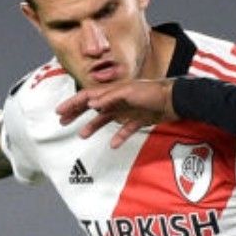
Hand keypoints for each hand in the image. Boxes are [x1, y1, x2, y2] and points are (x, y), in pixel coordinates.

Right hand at [56, 79, 177, 146]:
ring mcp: (127, 110)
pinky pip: (125, 130)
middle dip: (76, 113)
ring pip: (105, 119)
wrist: (175, 100)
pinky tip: (113, 145)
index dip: (72, 103)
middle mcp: (117, 99)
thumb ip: (109, 98)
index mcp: (113, 91)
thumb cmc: (153, 92)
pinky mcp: (138, 120)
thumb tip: (90, 102)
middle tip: (63, 121)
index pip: (87, 96)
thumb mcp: (129, 93)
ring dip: (92, 126)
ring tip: (82, 135)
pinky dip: (118, 137)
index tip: (59, 111)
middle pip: (92, 106)